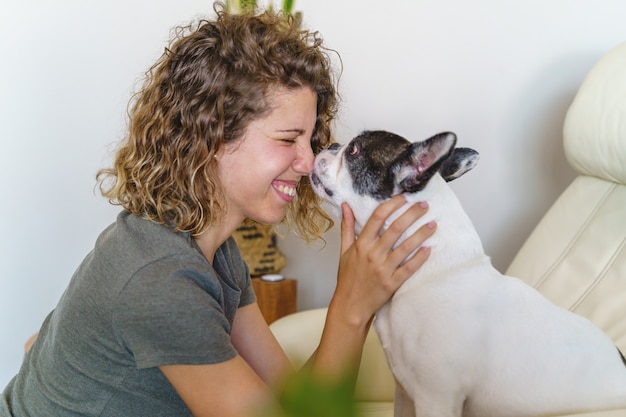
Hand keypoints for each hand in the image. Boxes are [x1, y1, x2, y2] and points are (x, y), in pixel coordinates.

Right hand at [331, 194, 434, 327]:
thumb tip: (345, 205)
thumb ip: (347, 227)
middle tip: (425, 205)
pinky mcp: (392, 283)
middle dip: (412, 214)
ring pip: (406, 247)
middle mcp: (373, 254)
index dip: (392, 205)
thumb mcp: (343, 251)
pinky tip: (429, 248)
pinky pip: (409, 268)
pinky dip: (420, 258)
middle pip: (395, 228)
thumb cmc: (348, 277)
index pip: (377, 217)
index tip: (404, 198)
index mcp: (361, 244)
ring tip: (433, 224)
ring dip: (421, 234)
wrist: (350, 305)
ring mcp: (384, 269)